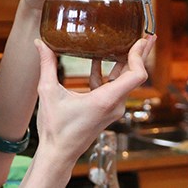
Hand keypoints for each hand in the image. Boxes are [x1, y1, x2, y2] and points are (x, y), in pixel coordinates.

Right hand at [32, 35, 154, 161]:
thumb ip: (47, 65)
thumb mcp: (48, 91)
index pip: (136, 75)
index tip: (139, 40)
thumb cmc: (55, 128)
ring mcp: (112, 109)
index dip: (139, 56)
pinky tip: (99, 61)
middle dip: (141, 54)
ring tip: (130, 43)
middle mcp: (114, 105)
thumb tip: (39, 43)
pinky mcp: (106, 111)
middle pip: (135, 75)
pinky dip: (108, 73)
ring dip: (126, 62)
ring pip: (125, 81)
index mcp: (105, 100)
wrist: (58, 153)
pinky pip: (113, 88)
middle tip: (148, 35)